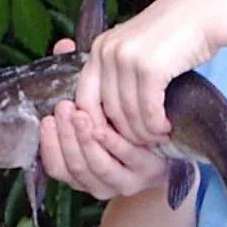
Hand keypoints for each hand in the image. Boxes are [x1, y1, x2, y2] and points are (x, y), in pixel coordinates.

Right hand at [39, 38, 169, 198]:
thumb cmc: (133, 117)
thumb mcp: (106, 102)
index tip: (47, 118)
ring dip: (84, 141)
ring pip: (94, 167)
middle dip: (65, 137)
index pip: (56, 165)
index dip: (48, 145)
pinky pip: (123, 162)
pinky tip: (105, 130)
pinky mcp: (145, 177)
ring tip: (80, 116)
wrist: (180, 139)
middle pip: (73, 166)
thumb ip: (84, 80)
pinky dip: (112, 146)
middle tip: (63, 111)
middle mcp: (99, 182)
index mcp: (83, 169)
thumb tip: (63, 44)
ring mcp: (122, 182)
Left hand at [74, 0, 217, 146]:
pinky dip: (156, 124)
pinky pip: (148, 110)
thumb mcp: (136, 46)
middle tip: (142, 142)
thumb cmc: (174, 32)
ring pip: (128, 113)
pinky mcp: (149, 68)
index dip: (97, 124)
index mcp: (100, 48)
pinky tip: (166, 126)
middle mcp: (107, 52)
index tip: (115, 138)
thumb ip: (120, 71)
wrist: (203, 12)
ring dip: (144, 132)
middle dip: (125, 133)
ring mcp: (127, 59)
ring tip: (158, 136)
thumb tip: (114, 114)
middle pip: (107, 109)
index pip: (85, 98)